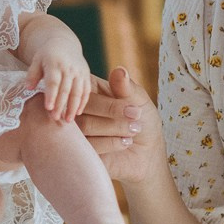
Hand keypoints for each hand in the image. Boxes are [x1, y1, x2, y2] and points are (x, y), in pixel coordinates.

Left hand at [26, 48, 90, 121]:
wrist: (64, 44)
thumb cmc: (47, 55)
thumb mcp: (36, 60)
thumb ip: (32, 74)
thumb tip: (28, 88)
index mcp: (55, 64)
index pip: (53, 82)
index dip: (51, 96)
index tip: (48, 108)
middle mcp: (69, 68)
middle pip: (66, 89)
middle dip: (61, 105)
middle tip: (55, 118)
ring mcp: (79, 72)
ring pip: (78, 92)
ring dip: (73, 107)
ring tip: (68, 120)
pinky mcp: (86, 75)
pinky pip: (86, 91)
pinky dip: (83, 103)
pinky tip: (78, 113)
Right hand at [75, 67, 161, 185]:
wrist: (147, 153)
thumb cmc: (142, 120)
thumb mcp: (139, 101)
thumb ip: (127, 88)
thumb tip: (120, 70)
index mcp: (90, 90)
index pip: (86, 88)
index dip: (108, 100)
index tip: (134, 107)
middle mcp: (78, 109)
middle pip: (83, 106)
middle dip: (114, 112)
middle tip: (136, 117)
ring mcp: (76, 131)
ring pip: (85, 125)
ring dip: (115, 128)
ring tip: (134, 130)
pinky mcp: (78, 151)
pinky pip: (88, 145)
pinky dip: (111, 143)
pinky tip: (125, 142)